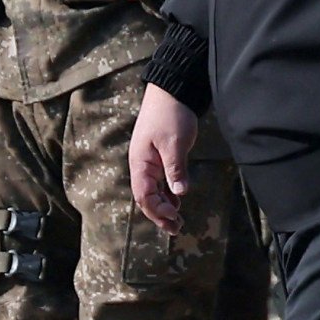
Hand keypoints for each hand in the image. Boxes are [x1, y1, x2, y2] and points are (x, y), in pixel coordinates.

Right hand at [127, 82, 201, 230]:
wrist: (172, 90)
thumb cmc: (171, 114)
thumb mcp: (174, 143)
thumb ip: (175, 168)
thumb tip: (179, 193)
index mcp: (140, 163)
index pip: (144, 195)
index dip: (157, 210)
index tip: (175, 216)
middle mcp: (142, 165)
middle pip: (147, 197)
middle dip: (160, 214)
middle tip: (176, 229)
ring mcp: (150, 161)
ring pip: (154, 191)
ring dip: (165, 207)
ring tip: (177, 222)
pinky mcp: (160, 156)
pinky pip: (161, 181)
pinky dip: (168, 194)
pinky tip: (177, 202)